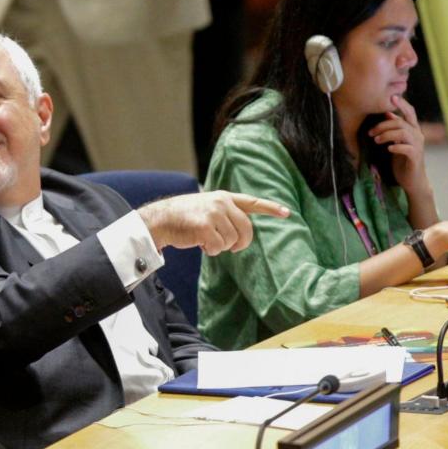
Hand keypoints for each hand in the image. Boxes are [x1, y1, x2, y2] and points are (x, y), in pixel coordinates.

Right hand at [139, 191, 290, 255]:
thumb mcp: (207, 207)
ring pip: (232, 240)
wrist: (160, 219)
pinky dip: (212, 250)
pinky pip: (219, 247)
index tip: (287, 213)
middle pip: (246, 229)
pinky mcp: (205, 227)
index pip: (252, 202)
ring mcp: (213, 214)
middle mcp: (221, 203)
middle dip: (240, 243)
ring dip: (221, 247)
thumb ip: (225, 213)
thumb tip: (241, 233)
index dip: (271, 208)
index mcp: (224, 197)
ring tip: (206, 241)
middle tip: (230, 248)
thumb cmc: (183, 217)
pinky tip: (201, 245)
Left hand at [370, 95, 431, 198]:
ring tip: (376, 140)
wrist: (412, 180)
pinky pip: (407, 148)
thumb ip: (395, 129)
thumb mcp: (397, 142)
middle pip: (401, 122)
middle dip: (383, 125)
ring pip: (404, 133)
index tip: (392, 97)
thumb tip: (388, 114)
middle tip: (370, 133)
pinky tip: (388, 149)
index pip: (410, 112)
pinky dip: (396, 147)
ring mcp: (418, 146)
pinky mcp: (415, 157)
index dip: (402, 104)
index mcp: (413, 130)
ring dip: (387, 135)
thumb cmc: (402, 160)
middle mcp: (418, 135)